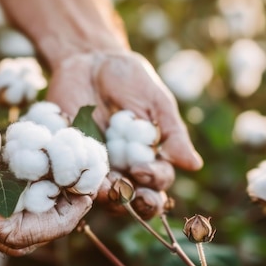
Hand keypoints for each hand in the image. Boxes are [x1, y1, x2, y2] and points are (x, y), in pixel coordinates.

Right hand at [0, 68, 92, 254]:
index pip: (10, 232)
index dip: (52, 225)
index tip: (82, 201)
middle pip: (13, 239)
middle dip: (53, 224)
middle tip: (83, 196)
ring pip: (9, 228)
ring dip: (43, 214)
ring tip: (71, 187)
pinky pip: (3, 210)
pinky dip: (30, 201)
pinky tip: (49, 177)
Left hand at [46, 51, 202, 217]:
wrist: (89, 61)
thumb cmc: (130, 79)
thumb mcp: (155, 102)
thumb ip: (172, 134)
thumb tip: (194, 165)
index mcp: (151, 157)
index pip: (159, 181)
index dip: (154, 181)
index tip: (143, 170)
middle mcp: (125, 169)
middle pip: (135, 199)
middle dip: (137, 204)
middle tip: (132, 197)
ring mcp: (98, 167)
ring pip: (106, 196)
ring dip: (107, 197)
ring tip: (105, 189)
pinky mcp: (71, 160)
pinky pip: (74, 180)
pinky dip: (77, 183)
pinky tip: (77, 177)